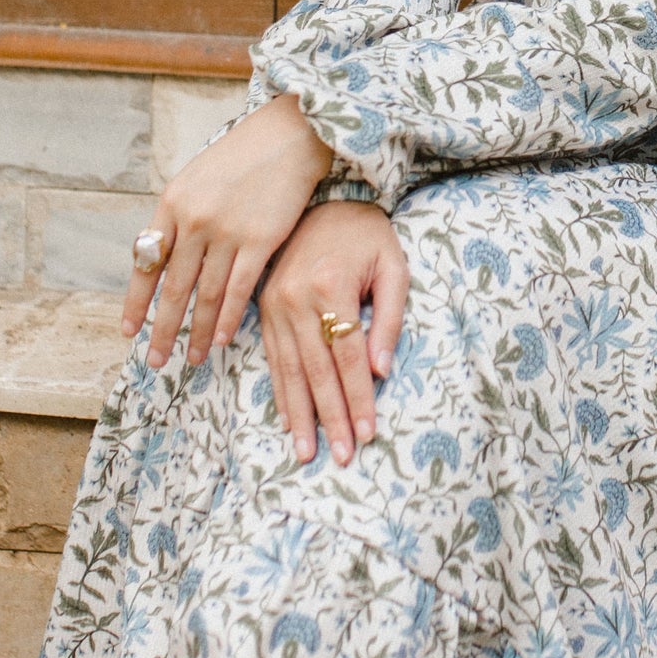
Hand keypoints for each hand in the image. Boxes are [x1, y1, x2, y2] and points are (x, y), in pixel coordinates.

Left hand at [122, 94, 328, 368]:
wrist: (286, 138)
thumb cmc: (240, 159)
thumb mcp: (194, 180)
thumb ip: (177, 218)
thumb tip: (158, 259)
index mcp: (171, 205)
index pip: (146, 264)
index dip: (136, 302)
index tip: (128, 332)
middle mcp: (194, 220)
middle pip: (174, 288)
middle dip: (163, 330)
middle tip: (156, 361)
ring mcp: (227, 232)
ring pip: (206, 295)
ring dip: (197, 331)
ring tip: (191, 359)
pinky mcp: (260, 240)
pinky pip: (238, 289)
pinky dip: (227, 318)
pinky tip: (220, 338)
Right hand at [259, 200, 408, 467]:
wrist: (323, 201)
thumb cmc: (367, 236)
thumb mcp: (392, 267)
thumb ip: (388, 318)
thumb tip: (381, 371)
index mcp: (330, 285)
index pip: (348, 355)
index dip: (359, 397)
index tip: (368, 433)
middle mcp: (296, 297)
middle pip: (316, 371)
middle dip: (330, 418)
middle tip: (340, 456)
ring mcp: (274, 304)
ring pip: (290, 371)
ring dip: (301, 415)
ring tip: (308, 453)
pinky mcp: (263, 308)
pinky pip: (273, 358)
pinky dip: (282, 392)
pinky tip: (290, 419)